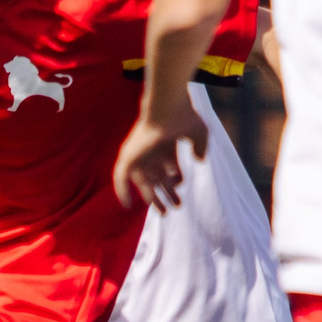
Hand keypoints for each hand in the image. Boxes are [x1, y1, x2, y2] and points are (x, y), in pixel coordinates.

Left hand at [112, 95, 209, 210]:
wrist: (167, 108)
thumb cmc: (183, 116)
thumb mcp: (198, 133)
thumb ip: (200, 146)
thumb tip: (199, 160)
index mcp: (164, 143)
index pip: (167, 166)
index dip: (175, 180)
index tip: (180, 189)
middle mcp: (150, 149)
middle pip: (156, 177)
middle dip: (165, 194)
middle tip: (173, 209)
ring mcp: (138, 152)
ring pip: (143, 181)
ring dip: (153, 198)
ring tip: (164, 213)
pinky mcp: (128, 156)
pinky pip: (121, 178)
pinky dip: (122, 191)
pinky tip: (128, 206)